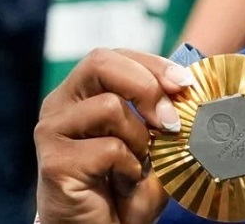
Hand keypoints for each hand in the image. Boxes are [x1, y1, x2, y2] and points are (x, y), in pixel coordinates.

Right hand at [35, 48, 196, 223]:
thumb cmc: (125, 187)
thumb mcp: (153, 143)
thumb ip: (164, 113)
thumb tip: (192, 89)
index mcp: (81, 93)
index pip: (114, 56)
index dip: (153, 64)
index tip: (185, 85)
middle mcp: (59, 105)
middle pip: (101, 63)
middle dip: (146, 86)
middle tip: (169, 121)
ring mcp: (52, 131)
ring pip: (109, 107)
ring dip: (139, 139)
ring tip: (136, 165)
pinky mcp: (55, 162)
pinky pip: (109, 148)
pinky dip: (129, 167)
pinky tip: (122, 182)